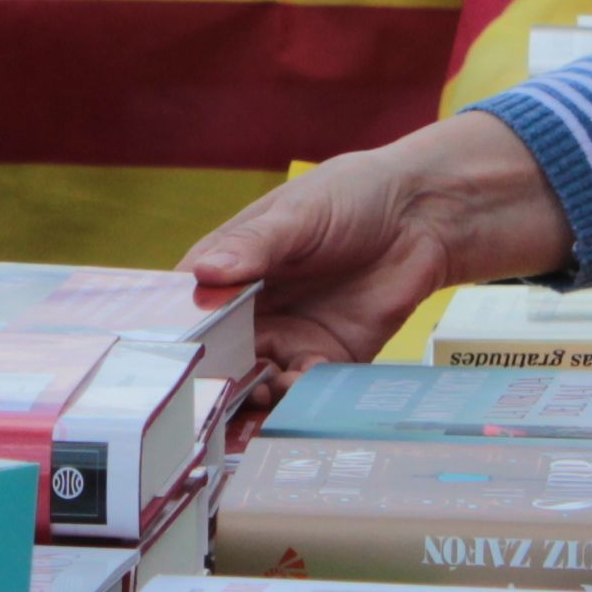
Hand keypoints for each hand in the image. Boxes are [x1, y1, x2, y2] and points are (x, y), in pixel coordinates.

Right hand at [184, 112, 575, 383]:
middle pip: (216, 354)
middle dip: (211, 376)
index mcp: (230, 266)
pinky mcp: (328, 357)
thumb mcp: (298, 215)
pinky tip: (299, 385)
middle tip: (209, 392)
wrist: (424, 216)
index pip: (186, 305)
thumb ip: (253, 247)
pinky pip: (304, 387)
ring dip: (251, 392)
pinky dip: (296, 394)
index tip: (167, 356)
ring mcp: (288, 335)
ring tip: (258, 391)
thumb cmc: (352, 196)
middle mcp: (252, 308)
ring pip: (254, 377)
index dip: (174, 332)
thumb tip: (204, 274)